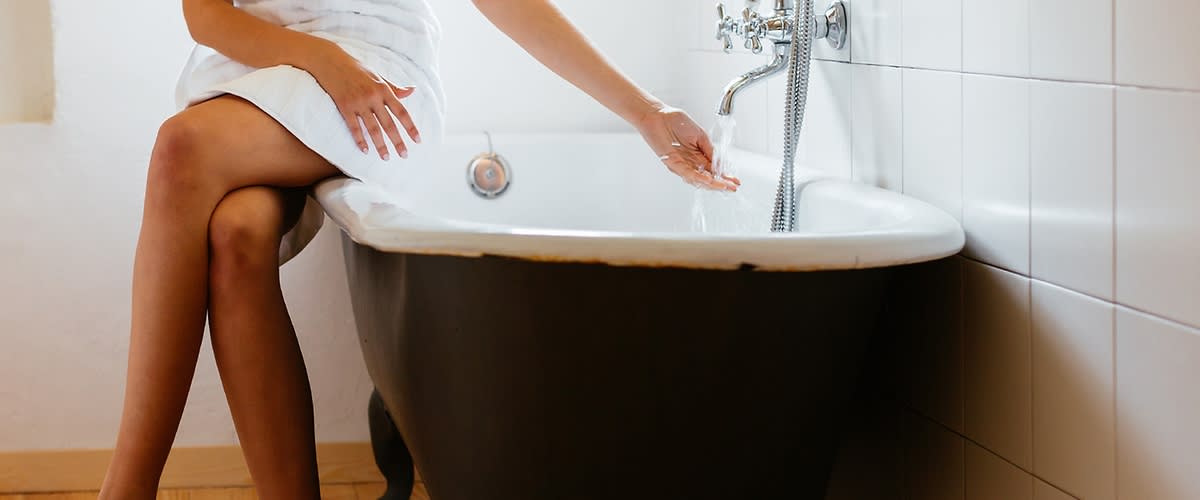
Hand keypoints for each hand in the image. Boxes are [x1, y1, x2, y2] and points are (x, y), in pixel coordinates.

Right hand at [307, 43, 419, 160]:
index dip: (410, 127)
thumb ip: (394, 87)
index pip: (401, 112)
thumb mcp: (378, 76)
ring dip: (380, 145)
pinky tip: (365, 150)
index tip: (418, 140)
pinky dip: (360, 140)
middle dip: (397, 141)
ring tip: (386, 157)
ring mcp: (358, 103)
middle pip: (389, 124)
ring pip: (372, 129)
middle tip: (404, 155)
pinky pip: (354, 127)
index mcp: (384, 89)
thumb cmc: (357, 68)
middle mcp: (373, 97)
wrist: (331, 61)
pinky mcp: (344, 107)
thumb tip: (411, 92)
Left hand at [633, 106, 739, 191]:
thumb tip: (720, 162)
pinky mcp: (672, 163)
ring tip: (724, 186)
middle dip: (721, 183)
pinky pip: (687, 173)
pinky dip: (698, 177)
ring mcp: (682, 165)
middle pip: (707, 177)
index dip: (724, 176)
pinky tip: (708, 180)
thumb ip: (710, 149)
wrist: (658, 116)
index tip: (735, 181)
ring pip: (698, 179)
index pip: (713, 170)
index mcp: (698, 155)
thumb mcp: (700, 135)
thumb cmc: (675, 122)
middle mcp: (690, 163)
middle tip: (732, 188)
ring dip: (712, 183)